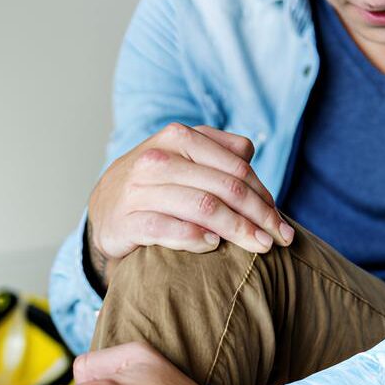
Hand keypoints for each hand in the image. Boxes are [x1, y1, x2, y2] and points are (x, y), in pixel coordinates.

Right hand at [86, 123, 293, 285]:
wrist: (104, 206)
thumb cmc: (155, 183)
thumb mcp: (183, 157)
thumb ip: (217, 151)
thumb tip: (250, 153)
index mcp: (178, 137)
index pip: (236, 167)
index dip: (264, 196)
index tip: (280, 223)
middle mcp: (158, 159)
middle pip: (225, 188)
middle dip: (259, 216)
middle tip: (279, 240)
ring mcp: (139, 190)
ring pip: (203, 207)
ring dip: (238, 230)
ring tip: (258, 247)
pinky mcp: (125, 221)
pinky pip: (167, 229)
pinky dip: (195, 239)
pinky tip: (213, 246)